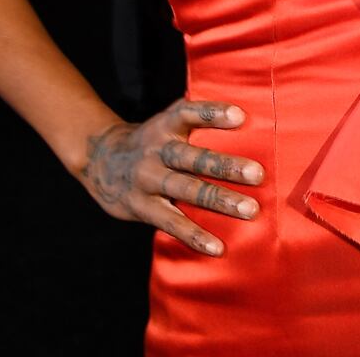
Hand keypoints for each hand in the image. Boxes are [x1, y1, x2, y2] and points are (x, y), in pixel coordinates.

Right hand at [79, 99, 262, 255]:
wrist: (102, 161)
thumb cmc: (153, 140)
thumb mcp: (168, 120)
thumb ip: (198, 116)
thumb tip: (247, 114)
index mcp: (166, 124)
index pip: (190, 113)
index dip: (214, 113)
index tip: (241, 117)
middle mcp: (157, 150)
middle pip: (194, 158)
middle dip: (226, 166)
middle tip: (258, 174)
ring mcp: (148, 180)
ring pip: (187, 190)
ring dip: (220, 201)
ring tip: (250, 209)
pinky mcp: (142, 207)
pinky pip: (171, 223)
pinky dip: (195, 236)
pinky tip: (217, 247)